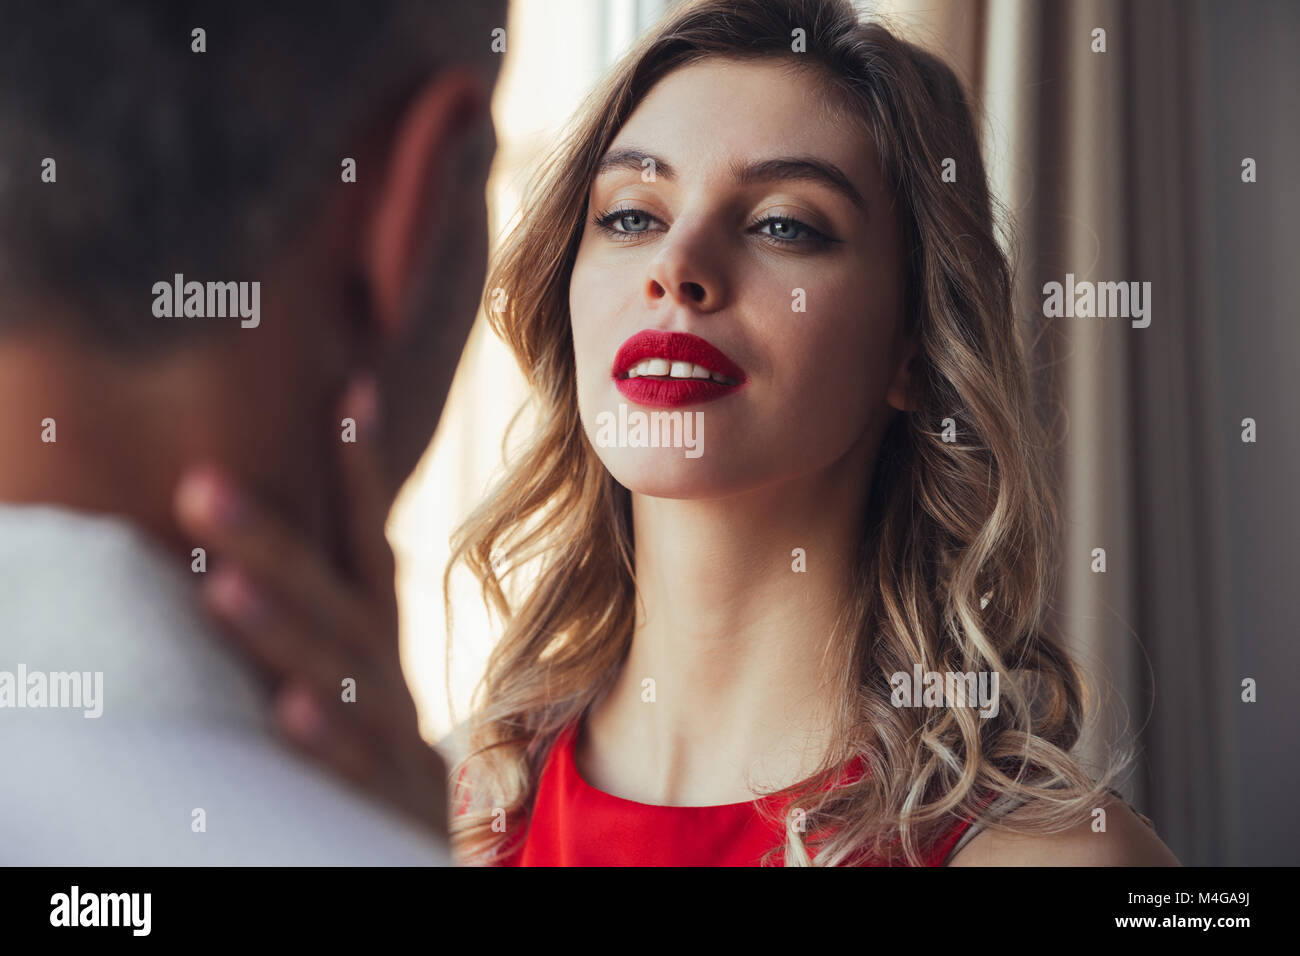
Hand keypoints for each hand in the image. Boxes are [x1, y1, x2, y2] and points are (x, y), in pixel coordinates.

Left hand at [173, 376, 448, 838]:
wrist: (429, 845)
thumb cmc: (375, 745)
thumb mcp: (358, 672)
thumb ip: (327, 610)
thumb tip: (250, 547)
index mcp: (377, 639)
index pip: (368, 545)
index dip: (360, 473)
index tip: (352, 391)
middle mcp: (386, 673)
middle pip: (335, 601)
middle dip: (273, 542)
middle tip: (200, 486)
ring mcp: (390, 731)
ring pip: (341, 676)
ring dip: (285, 629)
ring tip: (222, 586)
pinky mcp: (386, 797)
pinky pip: (353, 767)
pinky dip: (327, 736)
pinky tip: (289, 709)